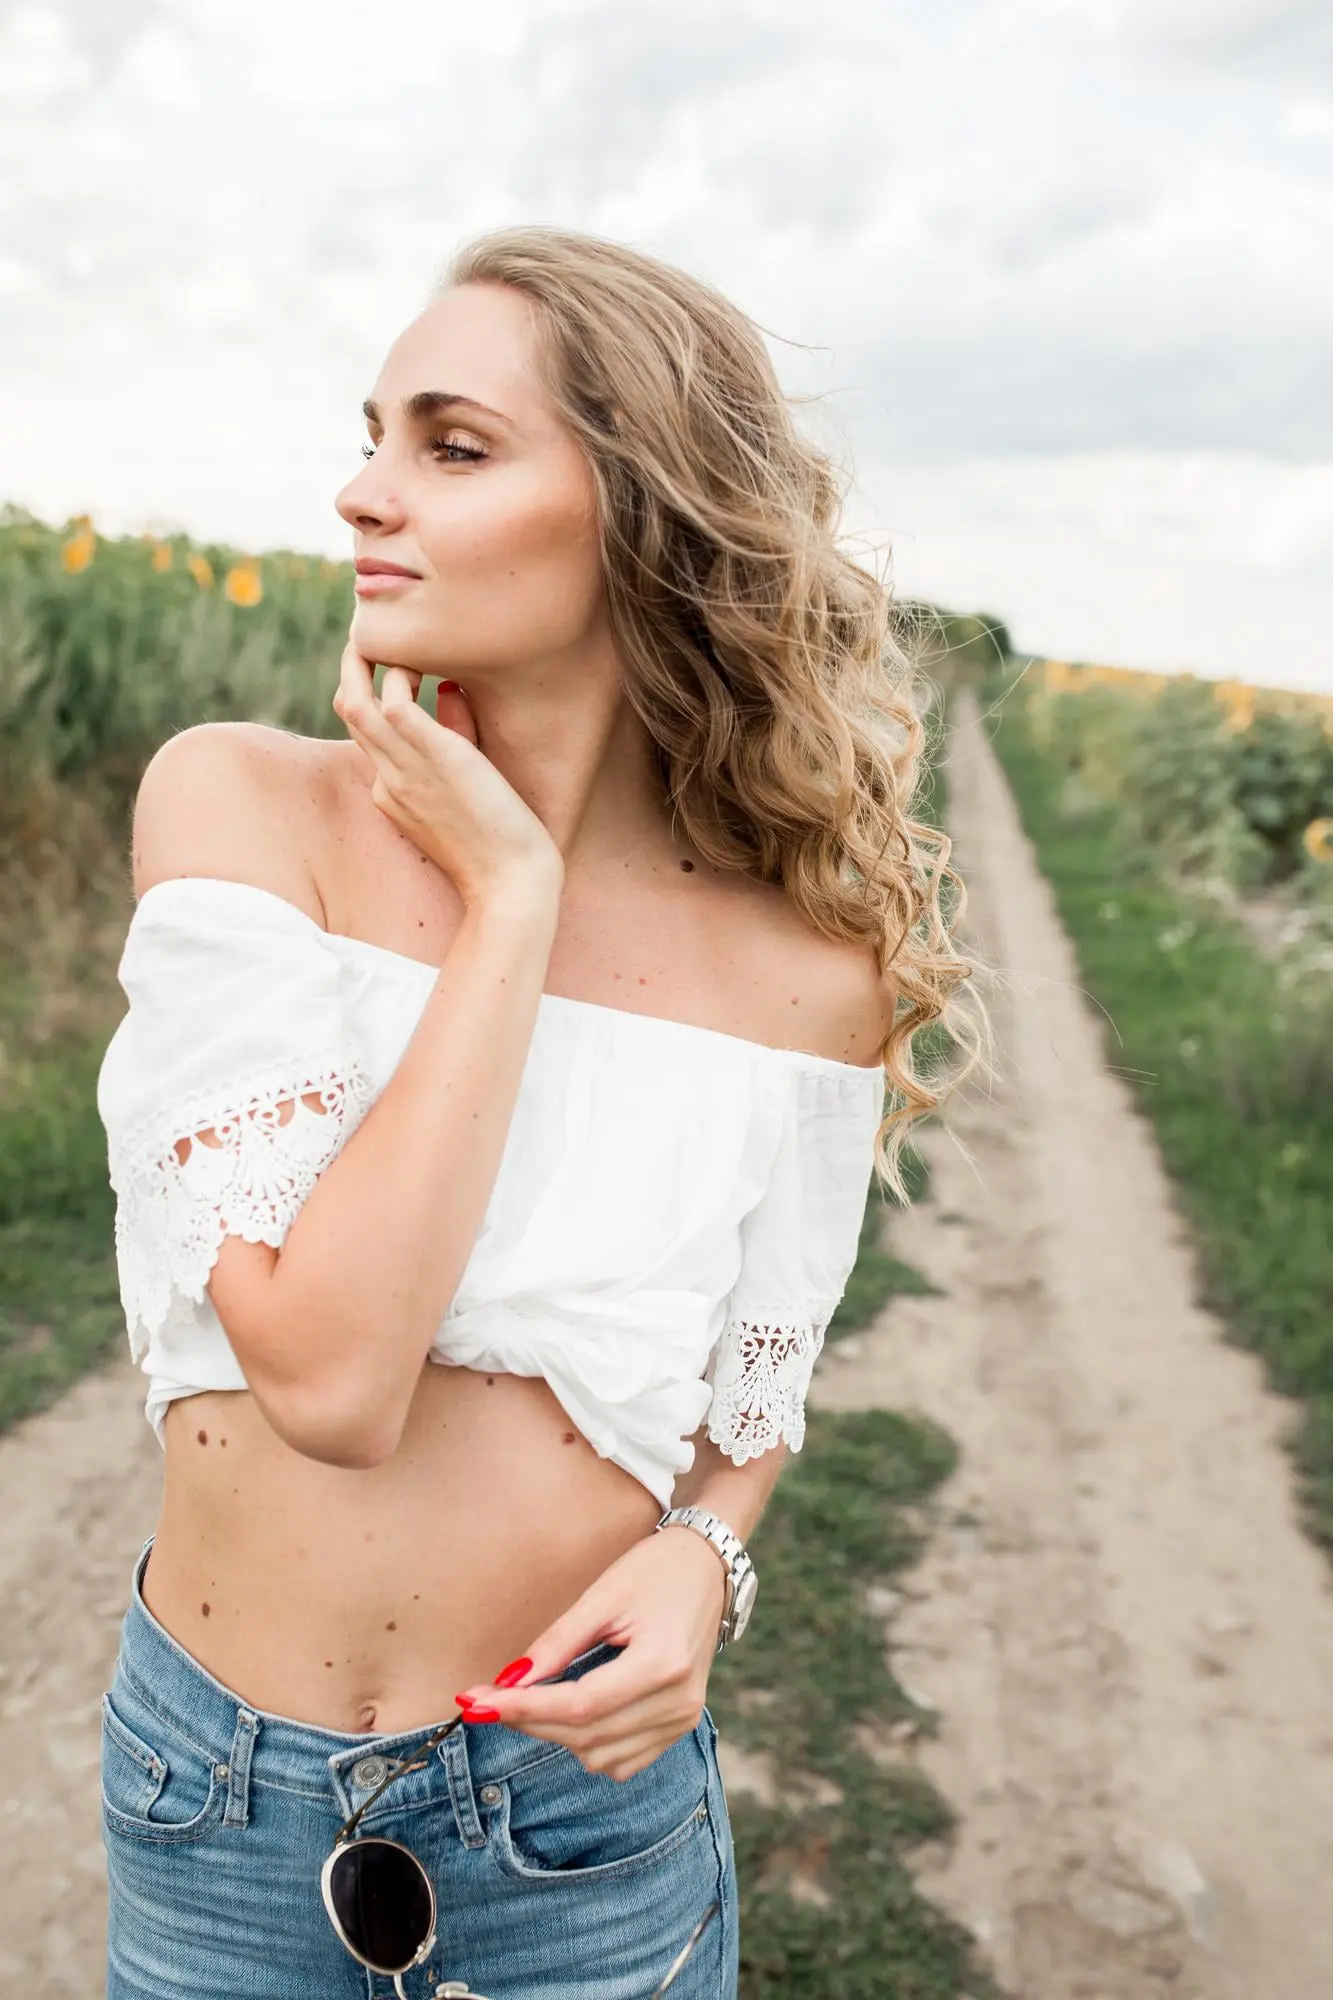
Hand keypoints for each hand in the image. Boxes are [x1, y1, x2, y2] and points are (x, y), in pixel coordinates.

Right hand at [330, 636, 563, 905]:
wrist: (512, 884)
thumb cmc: (501, 844)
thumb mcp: (468, 786)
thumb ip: (455, 735)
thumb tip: (447, 688)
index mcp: (393, 792)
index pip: (369, 733)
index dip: (375, 691)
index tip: (396, 661)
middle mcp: (388, 780)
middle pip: (349, 711)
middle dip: (354, 666)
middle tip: (372, 630)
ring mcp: (405, 770)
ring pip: (355, 702)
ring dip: (362, 661)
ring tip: (385, 632)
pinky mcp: (433, 757)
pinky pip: (393, 702)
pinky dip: (396, 674)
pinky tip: (420, 664)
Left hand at [453, 1527, 728, 1780]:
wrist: (709, 1567)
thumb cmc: (656, 1570)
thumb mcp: (603, 1594)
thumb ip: (557, 1642)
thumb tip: (509, 1682)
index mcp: (661, 1663)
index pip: (579, 1705)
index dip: (524, 1708)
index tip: (477, 1703)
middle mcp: (678, 1702)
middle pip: (586, 1735)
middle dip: (528, 1720)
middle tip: (485, 1700)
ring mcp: (683, 1719)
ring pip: (600, 1757)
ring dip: (555, 1735)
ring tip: (528, 1701)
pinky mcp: (681, 1726)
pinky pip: (623, 1762)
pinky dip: (588, 1746)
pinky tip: (571, 1716)